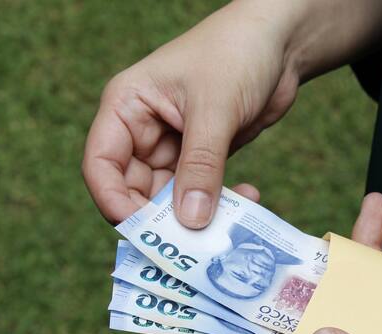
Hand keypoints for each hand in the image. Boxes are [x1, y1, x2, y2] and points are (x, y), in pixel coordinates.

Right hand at [82, 0, 381, 227]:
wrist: (279, 42)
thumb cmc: (236, 54)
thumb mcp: (214, 109)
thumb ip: (201, 166)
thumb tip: (190, 222)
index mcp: (127, 108)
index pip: (101, 165)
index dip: (113, 202)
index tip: (144, 233)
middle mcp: (143, 131)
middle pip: (134, 190)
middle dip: (160, 219)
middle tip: (192, 242)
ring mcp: (174, 147)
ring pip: (170, 198)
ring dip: (196, 215)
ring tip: (226, 224)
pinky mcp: (202, 158)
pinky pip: (200, 193)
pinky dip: (219, 203)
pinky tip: (248, 197)